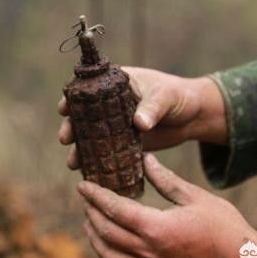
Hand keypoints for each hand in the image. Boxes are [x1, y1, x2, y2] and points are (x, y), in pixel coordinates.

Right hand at [58, 67, 225, 168]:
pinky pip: (105, 152)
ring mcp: (114, 125)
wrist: (192, 116)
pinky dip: (96, 162)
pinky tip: (89, 173)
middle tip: (65, 138)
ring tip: (72, 163)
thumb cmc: (178, 97)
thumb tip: (139, 123)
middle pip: (83, 115)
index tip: (64, 108)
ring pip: (90, 136)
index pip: (89, 89)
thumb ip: (152, 108)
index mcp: (116, 84)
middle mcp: (109, 105)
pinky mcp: (122, 143)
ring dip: (79, 149)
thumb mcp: (165, 97)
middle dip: (71, 127)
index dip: (73, 98)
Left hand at [77, 154, 256, 257]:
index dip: (95, 196)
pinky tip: (107, 245)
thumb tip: (145, 160)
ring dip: (94, 236)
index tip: (83, 184)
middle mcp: (148, 251)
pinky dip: (107, 255)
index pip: (115, 209)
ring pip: (108, 255)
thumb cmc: (224, 229)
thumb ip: (166, 180)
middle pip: (106, 232)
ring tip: (89, 220)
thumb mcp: (196, 198)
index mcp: (156, 228)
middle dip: (90, 212)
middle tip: (85, 197)